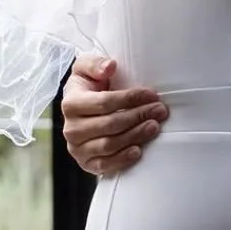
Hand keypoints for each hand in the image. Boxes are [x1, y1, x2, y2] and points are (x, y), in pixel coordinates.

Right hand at [61, 53, 167, 176]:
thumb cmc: (89, 86)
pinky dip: (122, 160)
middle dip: (138, 116)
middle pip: (110, 124)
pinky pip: (104, 166)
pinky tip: (138, 151)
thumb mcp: (87, 67)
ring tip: (154, 126)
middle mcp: (71, 128)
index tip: (152, 94)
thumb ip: (96, 63)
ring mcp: (77, 148)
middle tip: (159, 110)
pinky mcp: (86, 163)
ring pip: (109, 145)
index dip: (130, 98)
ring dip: (135, 136)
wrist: (82, 109)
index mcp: (71, 103)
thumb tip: (110, 66)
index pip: (104, 102)